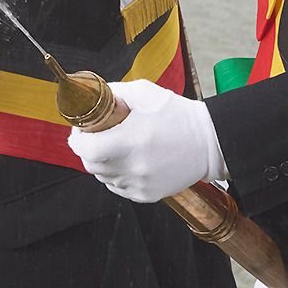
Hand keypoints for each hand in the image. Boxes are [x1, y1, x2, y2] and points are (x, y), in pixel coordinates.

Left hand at [68, 81, 223, 202]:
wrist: (209, 142)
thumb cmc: (180, 116)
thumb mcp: (145, 93)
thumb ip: (115, 92)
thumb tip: (94, 94)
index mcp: (130, 140)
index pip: (86, 148)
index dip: (77, 139)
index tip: (80, 131)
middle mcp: (133, 166)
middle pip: (91, 165)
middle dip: (87, 151)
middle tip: (94, 138)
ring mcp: (139, 183)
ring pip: (104, 177)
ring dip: (102, 163)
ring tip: (115, 148)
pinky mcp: (146, 194)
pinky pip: (119, 187)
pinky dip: (117, 176)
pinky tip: (129, 162)